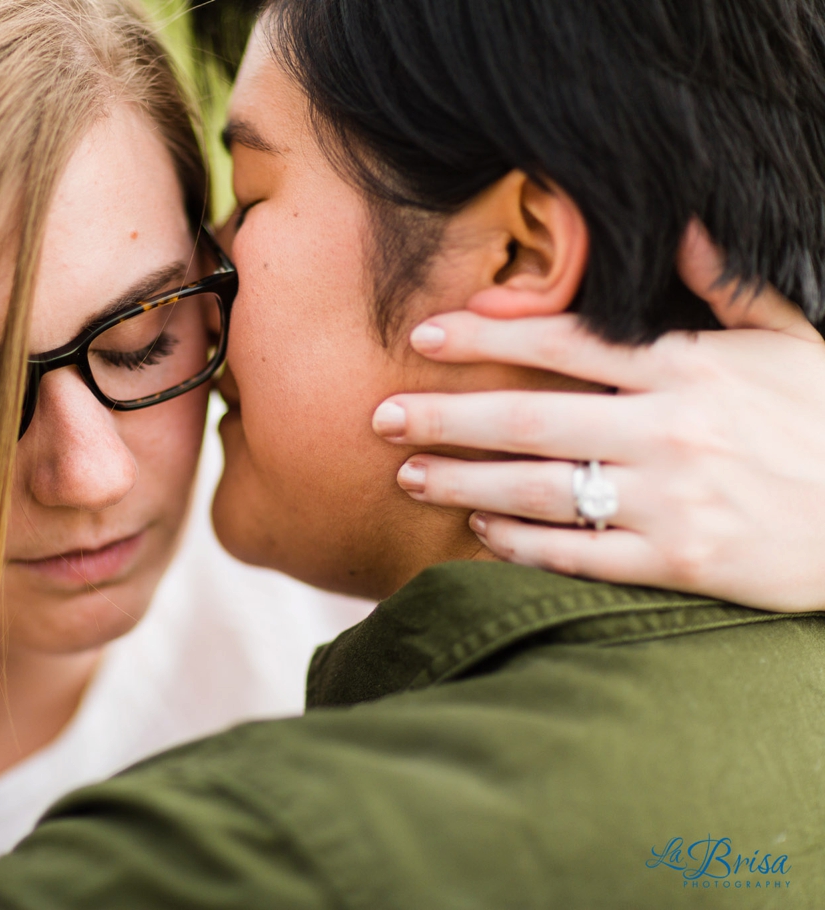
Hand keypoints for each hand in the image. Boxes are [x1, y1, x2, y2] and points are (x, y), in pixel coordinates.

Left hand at [372, 221, 824, 610]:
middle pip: (527, 418)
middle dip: (443, 414)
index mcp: (690, 368)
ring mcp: (671, 502)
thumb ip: (729, 286)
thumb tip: (680, 226)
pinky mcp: (679, 563)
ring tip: (407, 472)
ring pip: (539, 489)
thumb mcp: (795, 339)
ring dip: (462, 479)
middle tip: (378, 415)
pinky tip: (477, 528)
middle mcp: (669, 431)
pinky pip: (578, 553)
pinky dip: (520, 541)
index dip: (486, 336)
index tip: (424, 334)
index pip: (565, 343)